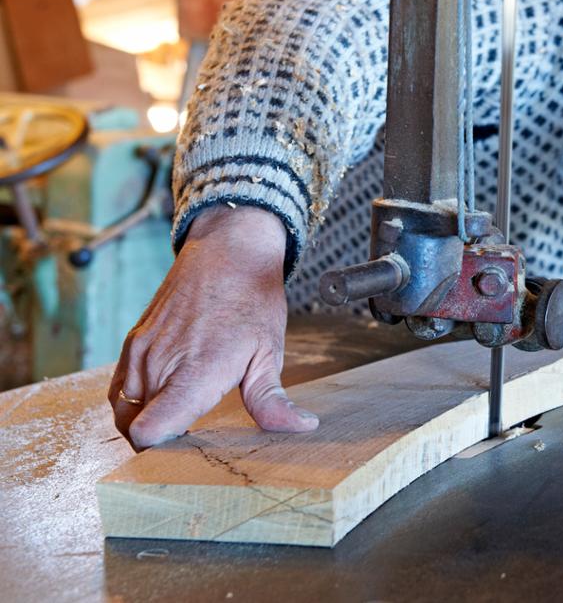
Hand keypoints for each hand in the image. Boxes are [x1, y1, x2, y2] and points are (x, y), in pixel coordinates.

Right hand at [108, 205, 317, 450]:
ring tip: (180, 419)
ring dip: (144, 422)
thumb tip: (300, 428)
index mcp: (193, 373)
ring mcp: (141, 352)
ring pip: (123, 410)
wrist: (228, 252)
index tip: (188, 453)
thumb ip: (272, 400)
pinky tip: (163, 399)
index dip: (162, 452)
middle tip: (191, 441)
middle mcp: (159, 364)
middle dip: (158, 442)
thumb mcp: (269, 353)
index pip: (149, 431)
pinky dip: (133, 402)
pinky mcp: (133, 342)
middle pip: (135, 428)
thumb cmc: (251, 301)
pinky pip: (119, 388)